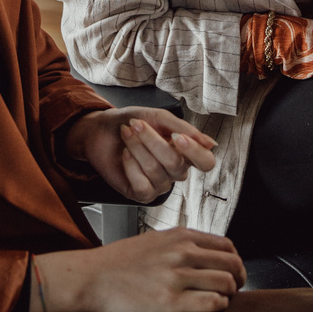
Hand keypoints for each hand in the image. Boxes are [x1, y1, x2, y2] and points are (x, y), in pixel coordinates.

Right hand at [31, 227, 244, 311]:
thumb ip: (178, 242)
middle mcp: (181, 252)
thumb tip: (202, 252)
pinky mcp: (170, 302)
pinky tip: (211, 309)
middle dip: (240, 278)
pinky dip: (219, 307)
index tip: (233, 272)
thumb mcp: (152, 240)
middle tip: (235, 290)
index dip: (235, 261)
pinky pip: (212, 303)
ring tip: (222, 301)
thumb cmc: (117, 262)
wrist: (90, 278)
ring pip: (227, 283)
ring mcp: (177, 276)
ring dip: (230, 294)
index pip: (226, 245)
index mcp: (179, 236)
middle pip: (232, 263)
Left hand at [63, 107, 216, 203]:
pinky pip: (142, 185)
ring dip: (137, 147)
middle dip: (152, 141)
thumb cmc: (131, 122)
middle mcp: (175, 171)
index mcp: (185, 152)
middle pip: (176, 164)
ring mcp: (160, 184)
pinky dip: (130, 165)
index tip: (177, 136)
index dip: (194, 151)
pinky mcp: (142, 194)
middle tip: (136, 124)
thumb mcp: (158, 117)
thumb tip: (210, 144)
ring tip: (127, 134)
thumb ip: (184, 129)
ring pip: (156, 171)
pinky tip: (125, 154)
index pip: (206, 162)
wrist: (101, 130)